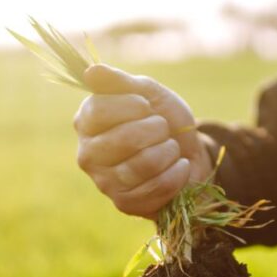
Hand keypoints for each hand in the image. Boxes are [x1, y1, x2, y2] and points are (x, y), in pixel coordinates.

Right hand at [74, 64, 212, 218]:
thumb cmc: (163, 119)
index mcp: (87, 122)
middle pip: (123, 140)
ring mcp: (104, 182)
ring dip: (168, 152)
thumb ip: (120, 82)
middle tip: (162, 128)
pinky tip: (180, 166)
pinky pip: (156, 188)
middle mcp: (88, 154)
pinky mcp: (124, 203)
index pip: (99, 111)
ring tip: (171, 147)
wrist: (189, 153)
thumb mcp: (147, 92)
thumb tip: (91, 72)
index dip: (130, 105)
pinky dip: (177, 173)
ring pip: (142, 165)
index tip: (146, 105)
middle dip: (156, 129)